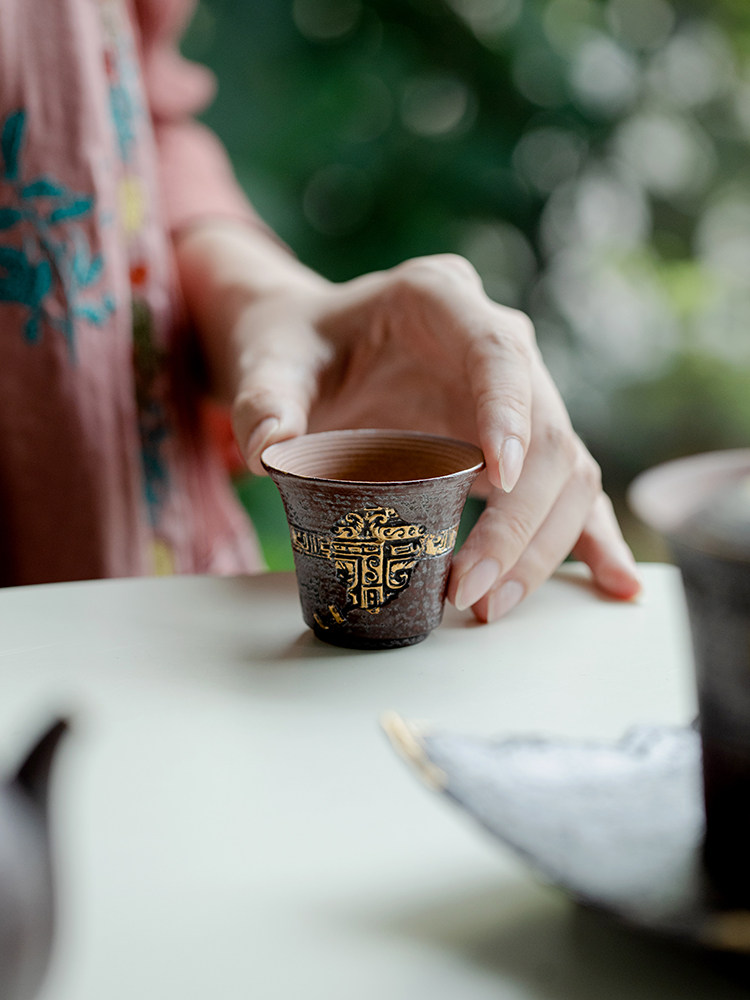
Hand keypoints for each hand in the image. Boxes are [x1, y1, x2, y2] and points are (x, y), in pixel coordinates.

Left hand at [177, 227, 640, 620]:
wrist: (305, 350)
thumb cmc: (290, 348)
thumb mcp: (265, 363)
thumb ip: (265, 402)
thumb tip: (272, 455)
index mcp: (440, 299)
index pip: (498, 352)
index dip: (509, 415)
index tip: (499, 480)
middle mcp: (495, 343)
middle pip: (546, 430)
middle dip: (518, 518)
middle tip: (470, 589)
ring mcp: (515, 395)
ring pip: (566, 469)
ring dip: (542, 543)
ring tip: (494, 605)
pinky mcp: (517, 443)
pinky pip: (565, 490)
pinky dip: (588, 538)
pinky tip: (614, 583)